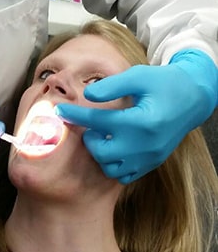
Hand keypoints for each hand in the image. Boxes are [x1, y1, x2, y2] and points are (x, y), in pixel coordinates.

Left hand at [55, 49, 217, 183]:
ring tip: (101, 136)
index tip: (59, 110)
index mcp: (141, 121)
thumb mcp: (138, 76)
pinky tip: (112, 147)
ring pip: (111, 168)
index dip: (75, 115)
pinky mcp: (152, 163)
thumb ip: (112, 86)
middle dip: (88, 138)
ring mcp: (149, 158)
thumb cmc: (163, 83)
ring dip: (100, 154)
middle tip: (88, 125)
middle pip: (101, 152)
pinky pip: (125, 175)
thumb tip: (87, 95)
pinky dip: (113, 164)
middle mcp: (145, 145)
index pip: (98, 122)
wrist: (192, 98)